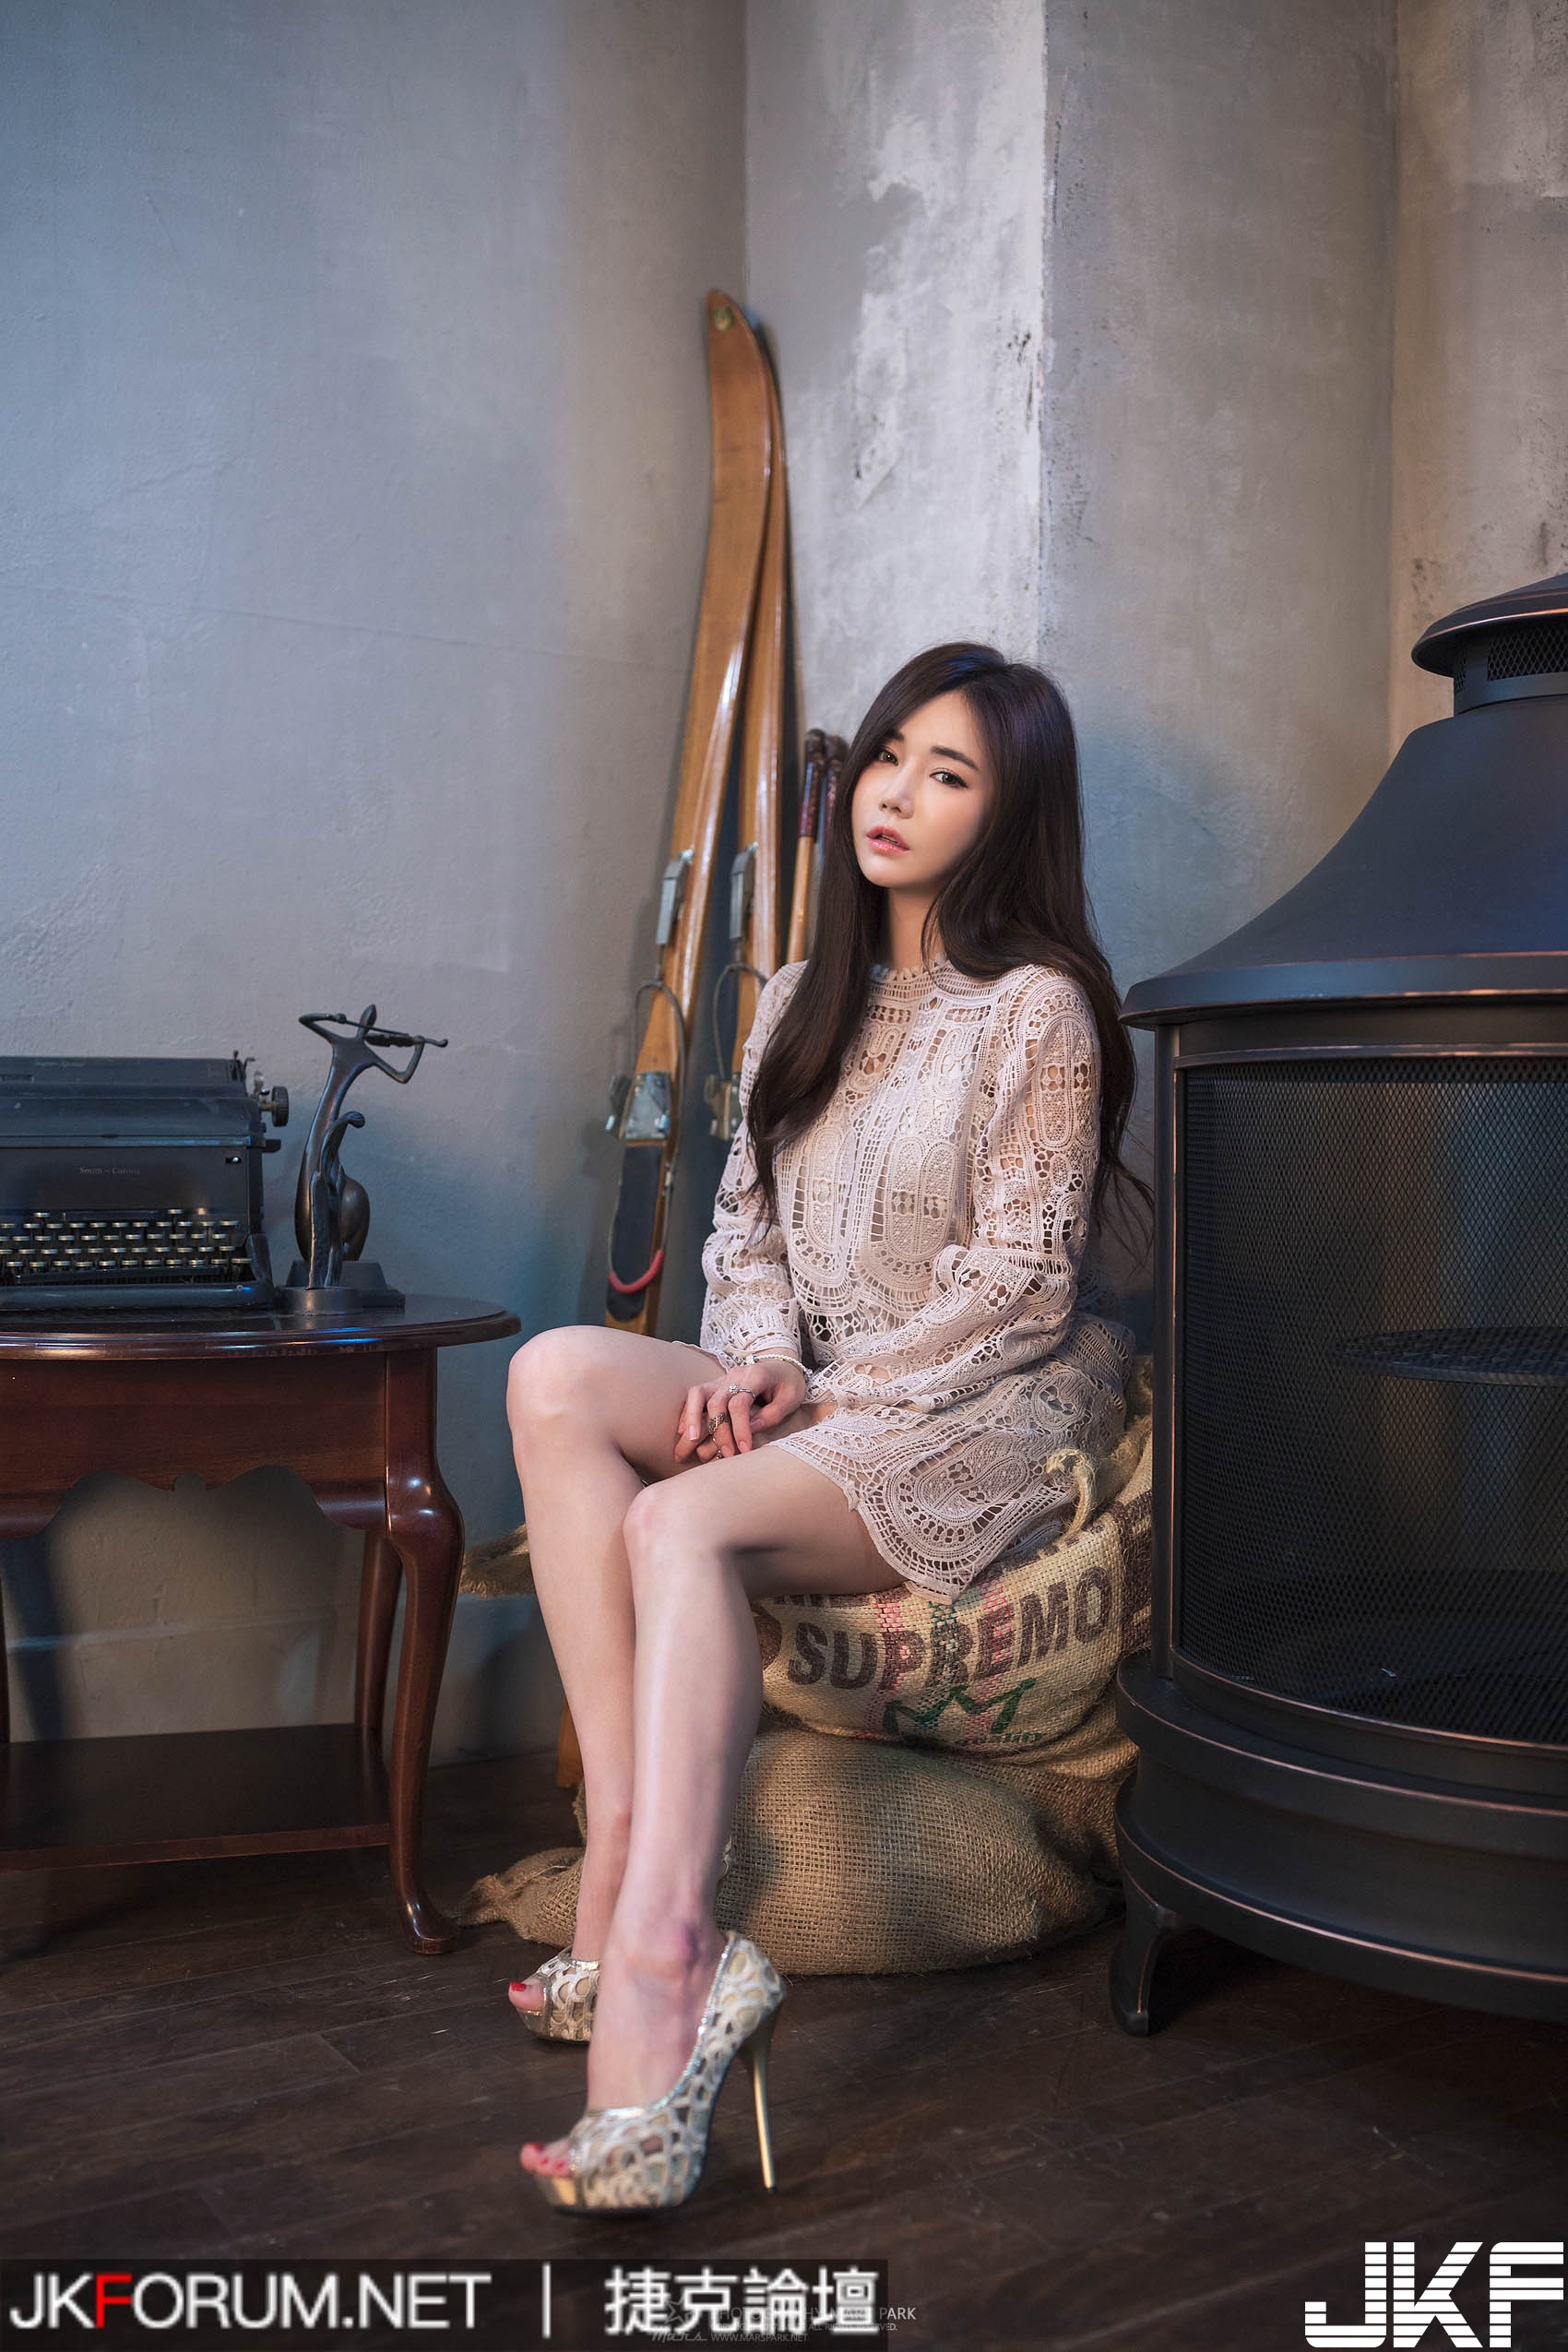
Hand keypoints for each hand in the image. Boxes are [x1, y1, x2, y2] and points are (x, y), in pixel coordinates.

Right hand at [673, 1358, 809, 1460]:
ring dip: (691, 1418)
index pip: (740, 1403)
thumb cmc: (789, 1383)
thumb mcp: (791, 1398)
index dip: (740, 1428)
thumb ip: (771, 1415)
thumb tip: (748, 1432)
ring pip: (698, 1394)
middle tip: (726, 1454)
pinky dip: (687, 1413)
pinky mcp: (715, 1385)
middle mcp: (734, 1375)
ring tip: (689, 1441)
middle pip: (717, 1402)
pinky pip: (695, 1396)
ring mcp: (722, 1378)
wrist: (781, 1365)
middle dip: (719, 1431)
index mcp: (756, 1376)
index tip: (744, 1450)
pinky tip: (685, 1431)